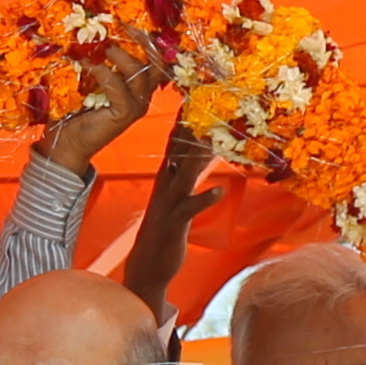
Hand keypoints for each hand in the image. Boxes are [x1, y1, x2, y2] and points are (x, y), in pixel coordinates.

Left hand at [42, 36, 164, 175]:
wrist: (65, 143)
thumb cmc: (75, 110)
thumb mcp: (88, 80)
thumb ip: (97, 60)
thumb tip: (88, 29)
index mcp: (138, 87)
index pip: (154, 60)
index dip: (147, 40)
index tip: (130, 22)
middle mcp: (142, 96)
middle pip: (156, 65)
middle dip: (144, 43)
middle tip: (125, 28)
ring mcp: (135, 107)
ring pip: (140, 75)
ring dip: (122, 57)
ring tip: (105, 48)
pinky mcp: (123, 115)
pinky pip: (120, 89)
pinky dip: (105, 74)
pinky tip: (90, 66)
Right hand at [118, 117, 225, 324]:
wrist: (147, 268)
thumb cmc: (166, 232)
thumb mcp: (176, 199)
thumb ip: (186, 174)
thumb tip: (201, 153)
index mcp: (165, 179)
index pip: (174, 143)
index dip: (184, 120)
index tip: (195, 96)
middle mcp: (164, 187)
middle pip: (177, 152)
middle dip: (190, 129)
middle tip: (204, 105)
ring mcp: (168, 205)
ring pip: (183, 175)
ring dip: (198, 158)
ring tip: (214, 140)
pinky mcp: (174, 224)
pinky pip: (190, 208)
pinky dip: (204, 198)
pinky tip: (219, 189)